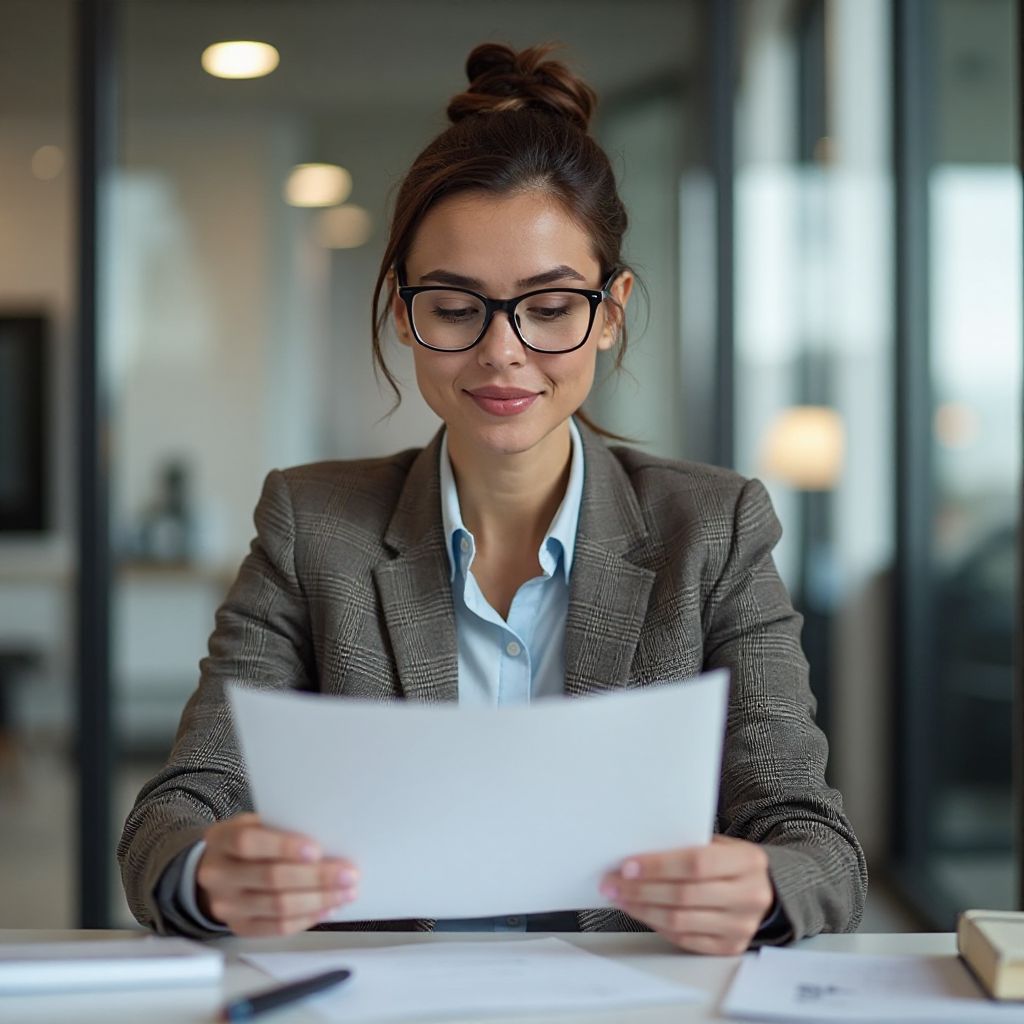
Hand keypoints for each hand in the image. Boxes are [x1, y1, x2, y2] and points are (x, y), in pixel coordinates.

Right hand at [196, 813, 358, 936]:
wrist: (218, 869)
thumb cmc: (250, 841)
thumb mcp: (256, 823)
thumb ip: (283, 827)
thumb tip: (329, 839)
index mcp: (221, 839)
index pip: (249, 842)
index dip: (284, 846)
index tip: (317, 850)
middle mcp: (218, 875)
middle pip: (270, 878)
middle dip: (315, 877)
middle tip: (349, 874)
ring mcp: (226, 906)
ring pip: (278, 907)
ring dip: (318, 900)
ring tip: (346, 892)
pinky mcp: (240, 927)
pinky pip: (277, 928)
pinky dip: (307, 918)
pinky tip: (328, 908)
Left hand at [599, 835, 773, 954]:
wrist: (766, 890)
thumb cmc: (731, 862)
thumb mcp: (719, 844)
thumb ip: (687, 845)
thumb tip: (638, 853)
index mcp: (748, 861)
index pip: (696, 863)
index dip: (658, 866)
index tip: (627, 866)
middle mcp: (749, 896)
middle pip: (684, 895)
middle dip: (641, 889)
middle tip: (612, 882)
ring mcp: (741, 926)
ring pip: (680, 921)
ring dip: (642, 909)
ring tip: (620, 897)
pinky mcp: (729, 947)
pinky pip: (684, 939)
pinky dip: (656, 925)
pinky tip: (639, 912)